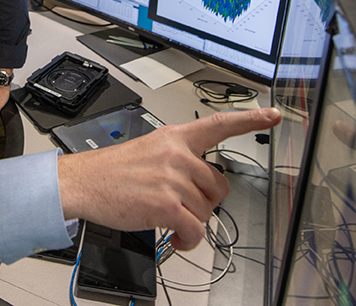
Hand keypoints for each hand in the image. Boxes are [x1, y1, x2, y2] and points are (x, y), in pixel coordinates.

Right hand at [57, 108, 280, 250]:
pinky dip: (188, 241)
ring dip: (191, 223)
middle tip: (181, 205)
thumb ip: (178, 160)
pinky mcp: (166, 204)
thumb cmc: (112, 171)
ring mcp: (172, 179)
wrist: (83, 183)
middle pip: (218, 186)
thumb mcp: (148, 151)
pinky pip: (195, 230)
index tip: (273, 115)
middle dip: (204, 202)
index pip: (219, 125)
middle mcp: (177, 155)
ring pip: (206, 211)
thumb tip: (202, 185)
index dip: (250, 120)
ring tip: (169, 220)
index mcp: (174, 138)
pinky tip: (176, 238)